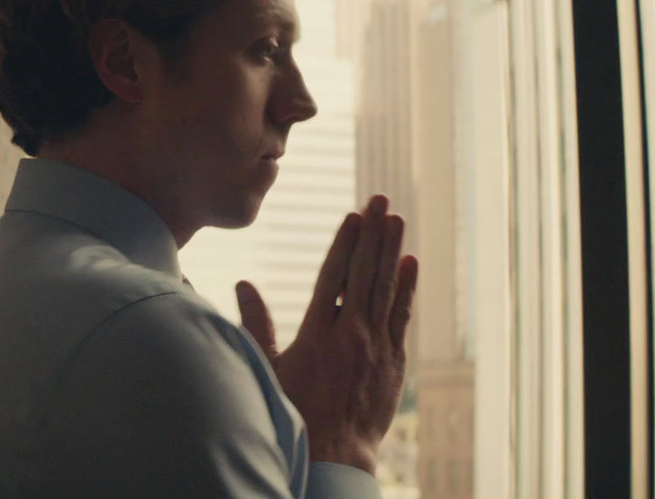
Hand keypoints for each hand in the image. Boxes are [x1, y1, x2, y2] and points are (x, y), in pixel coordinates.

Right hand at [235, 195, 417, 474]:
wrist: (334, 454)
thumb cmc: (293, 411)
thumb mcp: (266, 367)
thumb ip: (256, 323)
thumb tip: (243, 284)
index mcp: (317, 332)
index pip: (333, 275)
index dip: (345, 242)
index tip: (353, 215)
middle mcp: (350, 333)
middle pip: (364, 272)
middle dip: (373, 233)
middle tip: (381, 200)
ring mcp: (376, 347)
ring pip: (386, 289)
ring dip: (393, 251)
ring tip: (398, 220)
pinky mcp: (394, 362)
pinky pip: (402, 316)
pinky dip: (407, 289)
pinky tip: (411, 264)